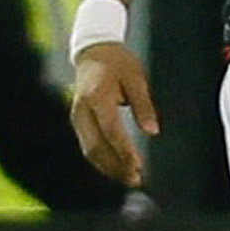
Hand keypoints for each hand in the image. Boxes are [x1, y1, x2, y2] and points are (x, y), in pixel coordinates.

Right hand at [69, 42, 157, 187]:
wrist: (94, 51)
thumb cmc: (118, 63)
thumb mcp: (136, 78)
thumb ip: (144, 105)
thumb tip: (152, 131)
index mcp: (96, 97)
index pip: (111, 130)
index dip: (124, 150)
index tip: (138, 165)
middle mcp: (82, 110)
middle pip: (96, 146)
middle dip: (116, 165)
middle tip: (136, 178)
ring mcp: (77, 117)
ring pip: (90, 150)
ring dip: (109, 167)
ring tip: (130, 178)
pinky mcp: (79, 122)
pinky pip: (88, 146)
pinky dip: (102, 160)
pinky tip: (117, 169)